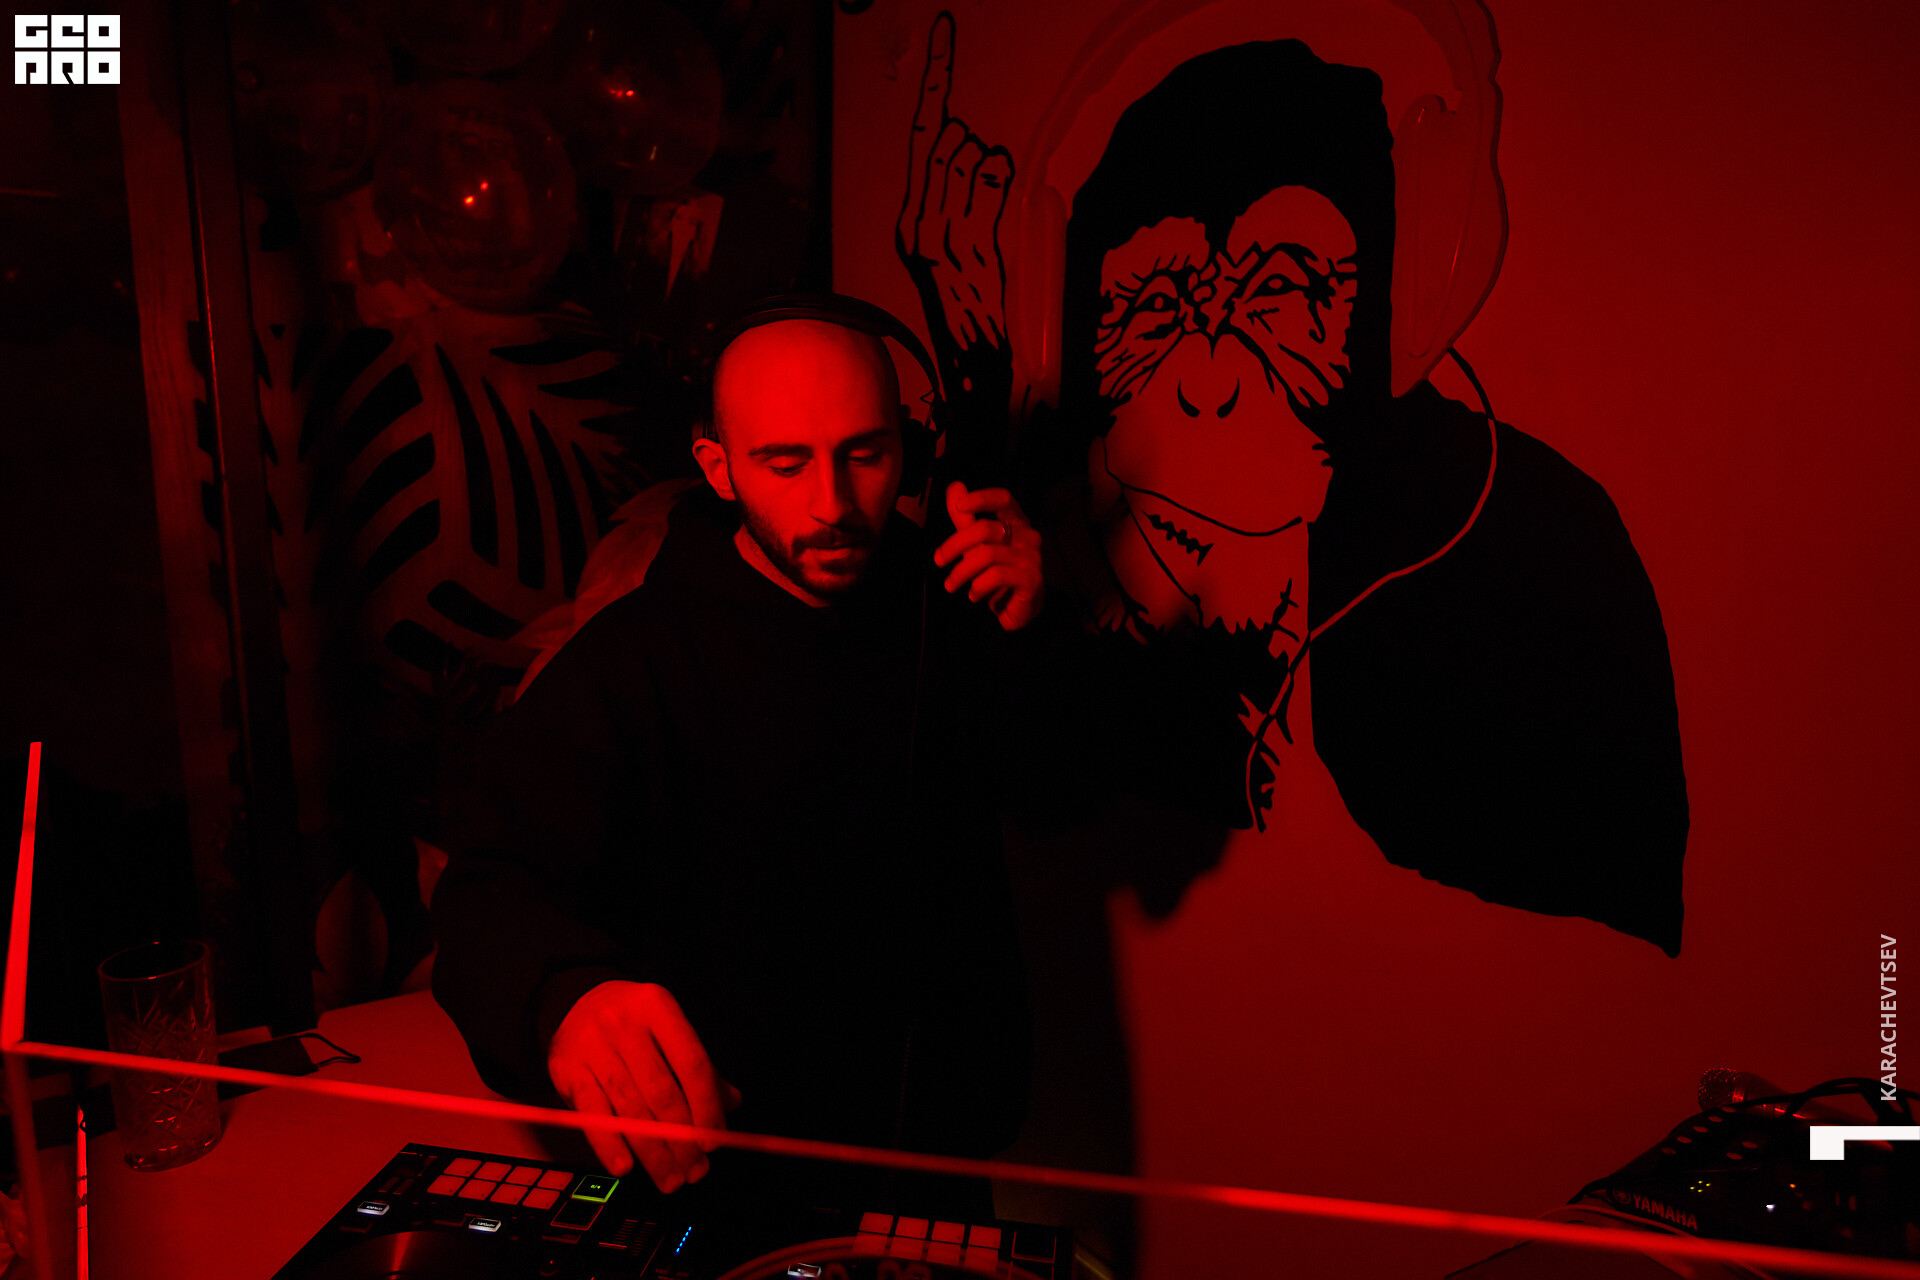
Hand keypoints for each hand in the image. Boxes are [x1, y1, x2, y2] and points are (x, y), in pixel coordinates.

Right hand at [547, 980, 741, 1192]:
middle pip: (661, 1092)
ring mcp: (593, 1047)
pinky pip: (592, 1116)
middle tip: (695, 1170)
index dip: (706, 1106)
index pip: (691, 1063)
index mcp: (659, 1008)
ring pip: (629, 1109)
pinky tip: (626, 1168)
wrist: (576, 1002)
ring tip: (670, 1178)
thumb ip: (697, 1067)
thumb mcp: (667, 1031)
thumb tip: (731, 1103)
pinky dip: (610, 1146)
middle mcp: (624, 1024)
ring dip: (653, 1152)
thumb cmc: (633, 1024)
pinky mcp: (567, 1071)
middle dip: (682, 1139)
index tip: (714, 1140)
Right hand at [897, 12, 1012, 369]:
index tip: (944, 30)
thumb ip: (961, 191)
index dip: (938, 77)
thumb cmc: (977, 298)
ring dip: (994, 177)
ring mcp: (943, 230)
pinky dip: (1004, 187)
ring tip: (992, 223)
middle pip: (954, 140)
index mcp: (912, 218)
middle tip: (984, 200)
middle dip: (976, 155)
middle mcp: (919, 220)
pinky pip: (993, 181)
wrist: (977, 356)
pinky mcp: (969, 242)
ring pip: (975, 157)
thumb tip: (974, 146)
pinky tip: (1001, 218)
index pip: (925, 132)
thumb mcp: (960, 241)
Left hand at [934, 481, 1044, 630]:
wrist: (1019, 608)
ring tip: (951, 585)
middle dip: (955, 544)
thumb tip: (954, 486)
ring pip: (988, 555)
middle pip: (986, 528)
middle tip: (938, 560)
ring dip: (962, 571)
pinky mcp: (1032, 579)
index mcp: (1017, 521)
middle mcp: (1028, 535)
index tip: (959, 505)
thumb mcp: (978, 544)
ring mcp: (1032, 557)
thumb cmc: (998, 571)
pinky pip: (997, 576)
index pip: (1003, 499)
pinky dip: (978, 586)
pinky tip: (973, 595)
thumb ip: (966, 518)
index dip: (982, 498)